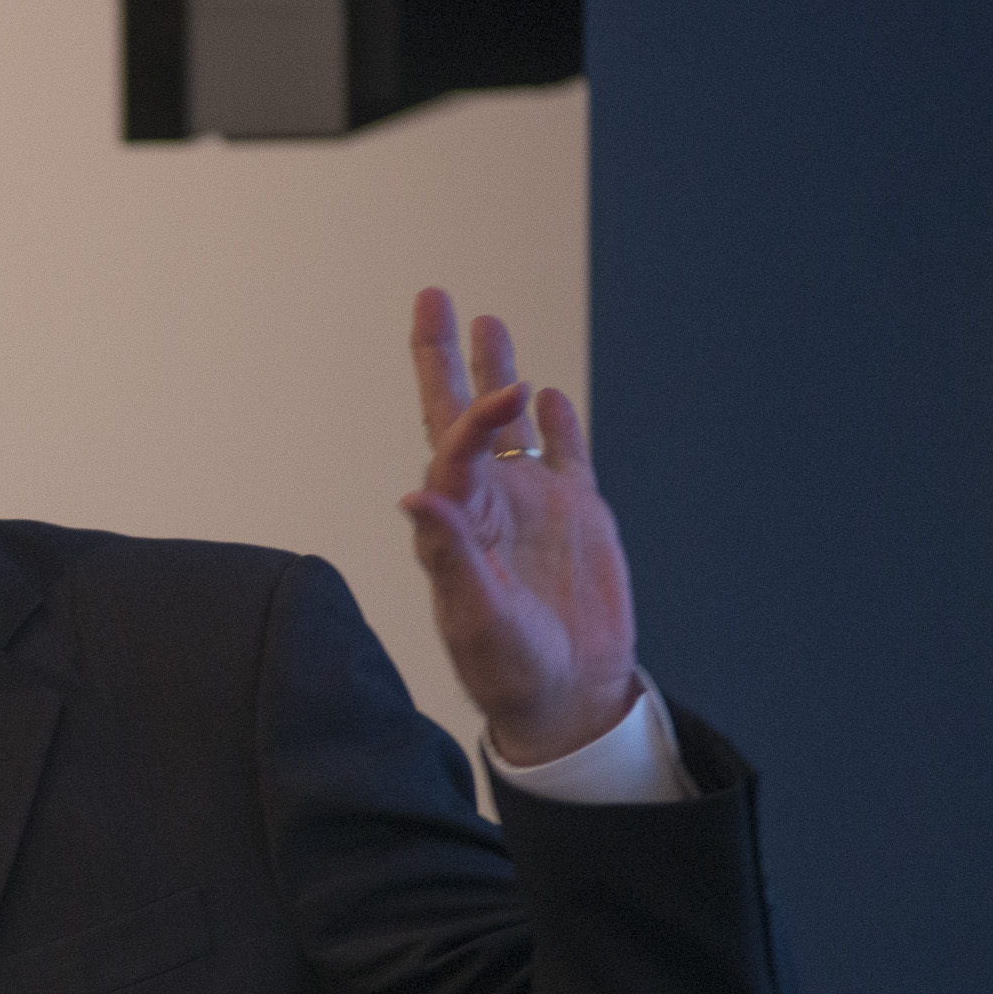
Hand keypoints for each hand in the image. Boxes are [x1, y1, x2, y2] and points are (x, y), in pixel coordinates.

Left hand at [400, 288, 639, 766]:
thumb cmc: (509, 669)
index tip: (508, 393)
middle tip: (432, 295)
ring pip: (511, 426)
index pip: (455, 449)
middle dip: (444, 358)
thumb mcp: (476, 617)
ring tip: (488, 322)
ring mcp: (533, 506)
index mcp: (458, 523)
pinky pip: (565, 457)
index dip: (474, 416)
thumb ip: (450, 554)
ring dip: (498, 376)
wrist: (568, 698)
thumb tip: (415, 493)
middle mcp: (487, 504)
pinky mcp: (577, 516)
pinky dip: (559, 426)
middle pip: (458, 416)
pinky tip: (548, 396)